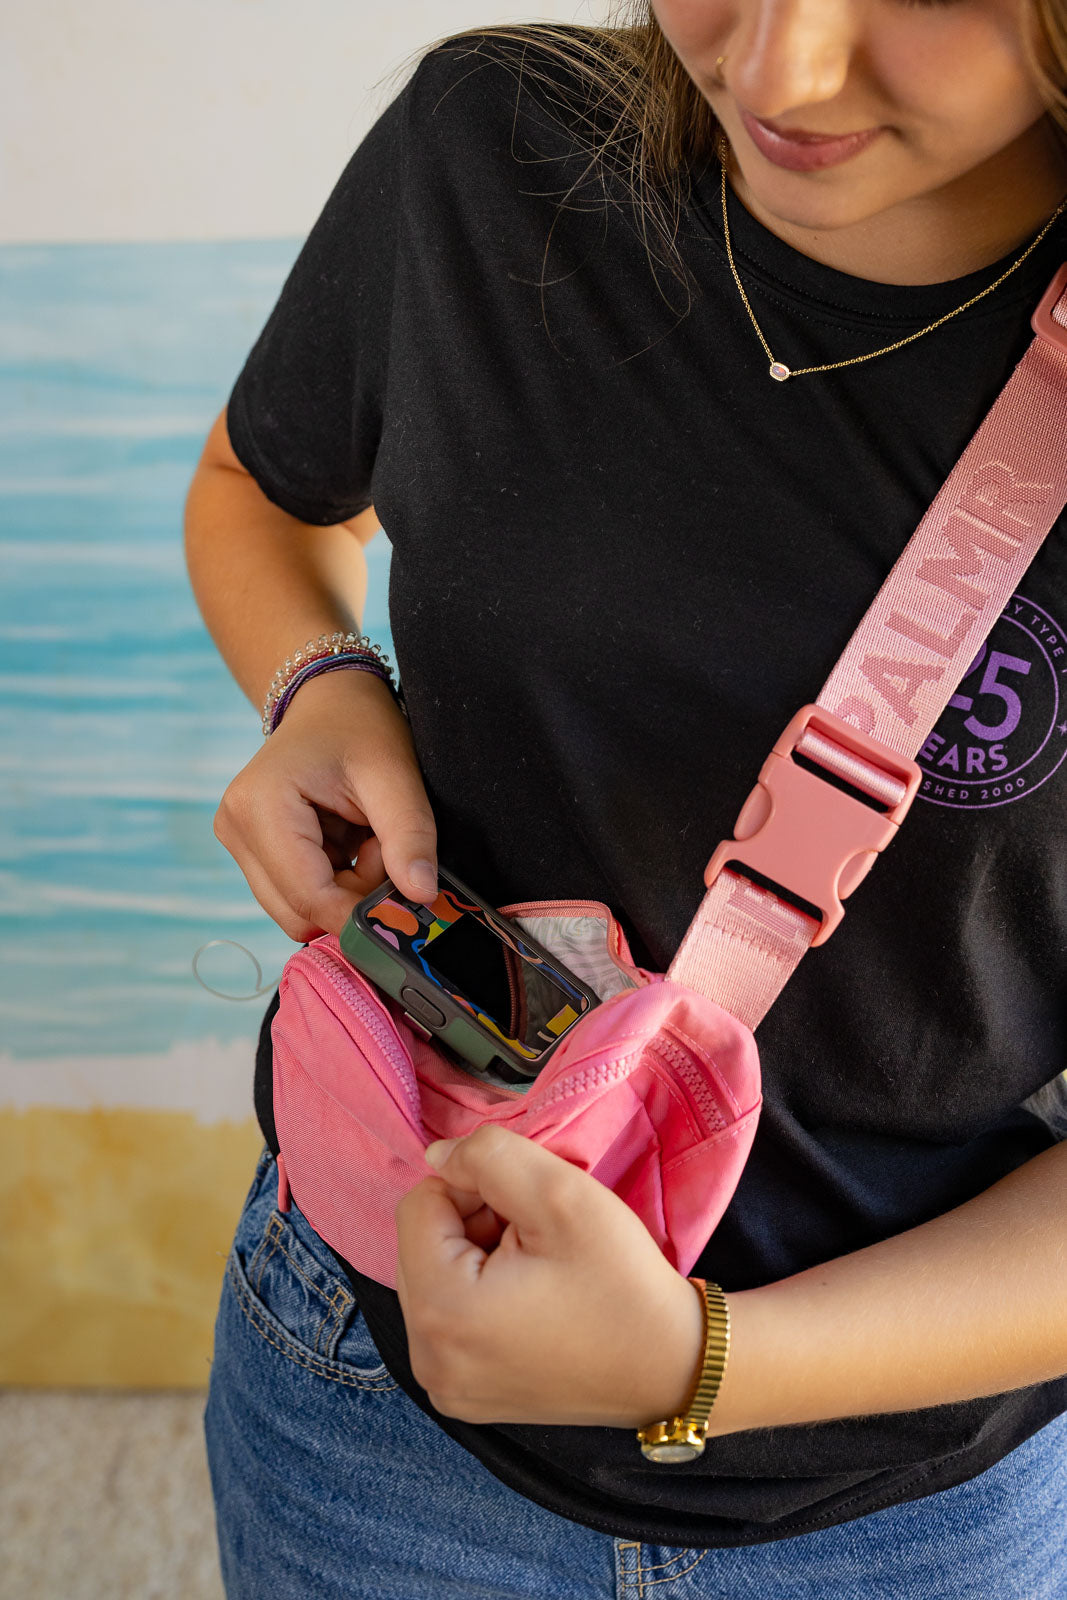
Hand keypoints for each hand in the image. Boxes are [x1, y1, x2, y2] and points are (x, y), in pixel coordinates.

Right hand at [213, 668, 438, 940]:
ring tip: (367, 838)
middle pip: (298, 911)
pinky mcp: (252, 850)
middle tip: (383, 848)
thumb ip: (410, 837)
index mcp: (260, 807)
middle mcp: (235, 829)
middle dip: (351, 896)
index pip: (308, 896)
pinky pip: (298, 892)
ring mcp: (238, 842)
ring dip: (344, 889)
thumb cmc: (360, 725)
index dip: (359, 913)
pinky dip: (335, 879)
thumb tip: (421, 897)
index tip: (405, 904)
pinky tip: (350, 841)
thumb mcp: (395, 775)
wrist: (330, 700)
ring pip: (298, 908)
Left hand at [393, 1125, 706, 1428]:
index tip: (529, 1211)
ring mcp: (444, 1385)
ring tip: (539, 1269)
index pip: (419, 1203)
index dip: (474, 1187)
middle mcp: (428, 1359)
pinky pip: (450, 1319)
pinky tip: (533, 1299)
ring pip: (435, 1277)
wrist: (673, 1365)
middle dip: (474, 1223)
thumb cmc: (622, 1282)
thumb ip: (488, 1157)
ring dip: (479, 1256)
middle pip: (421, 1244)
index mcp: (442, 1312)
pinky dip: (483, 1296)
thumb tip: (436, 1156)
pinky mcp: (463, 1396)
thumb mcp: (561, 1193)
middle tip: (538, 1240)